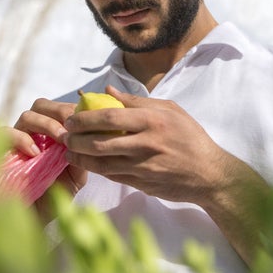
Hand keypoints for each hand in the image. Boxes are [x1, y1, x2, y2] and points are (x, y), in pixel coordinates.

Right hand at [8, 98, 85, 201]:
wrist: (31, 220)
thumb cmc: (53, 197)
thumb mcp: (75, 177)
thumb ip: (83, 157)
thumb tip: (89, 137)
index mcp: (50, 134)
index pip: (59, 109)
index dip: (73, 110)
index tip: (87, 121)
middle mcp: (32, 133)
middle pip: (42, 105)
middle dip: (60, 111)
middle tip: (73, 128)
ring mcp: (15, 141)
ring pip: (27, 115)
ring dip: (47, 123)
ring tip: (61, 140)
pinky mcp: (0, 151)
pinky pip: (5, 132)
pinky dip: (22, 138)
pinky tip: (36, 153)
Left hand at [61, 85, 228, 204]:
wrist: (209, 173)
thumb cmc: (190, 137)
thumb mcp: (170, 110)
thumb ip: (137, 101)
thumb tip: (108, 90)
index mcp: (152, 120)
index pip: (110, 116)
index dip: (86, 118)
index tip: (72, 118)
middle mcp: (146, 143)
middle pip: (101, 141)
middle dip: (77, 139)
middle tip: (64, 136)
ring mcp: (143, 166)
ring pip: (102, 162)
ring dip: (81, 157)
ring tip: (68, 151)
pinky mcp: (142, 183)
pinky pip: (113, 176)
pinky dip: (97, 169)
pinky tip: (87, 163)